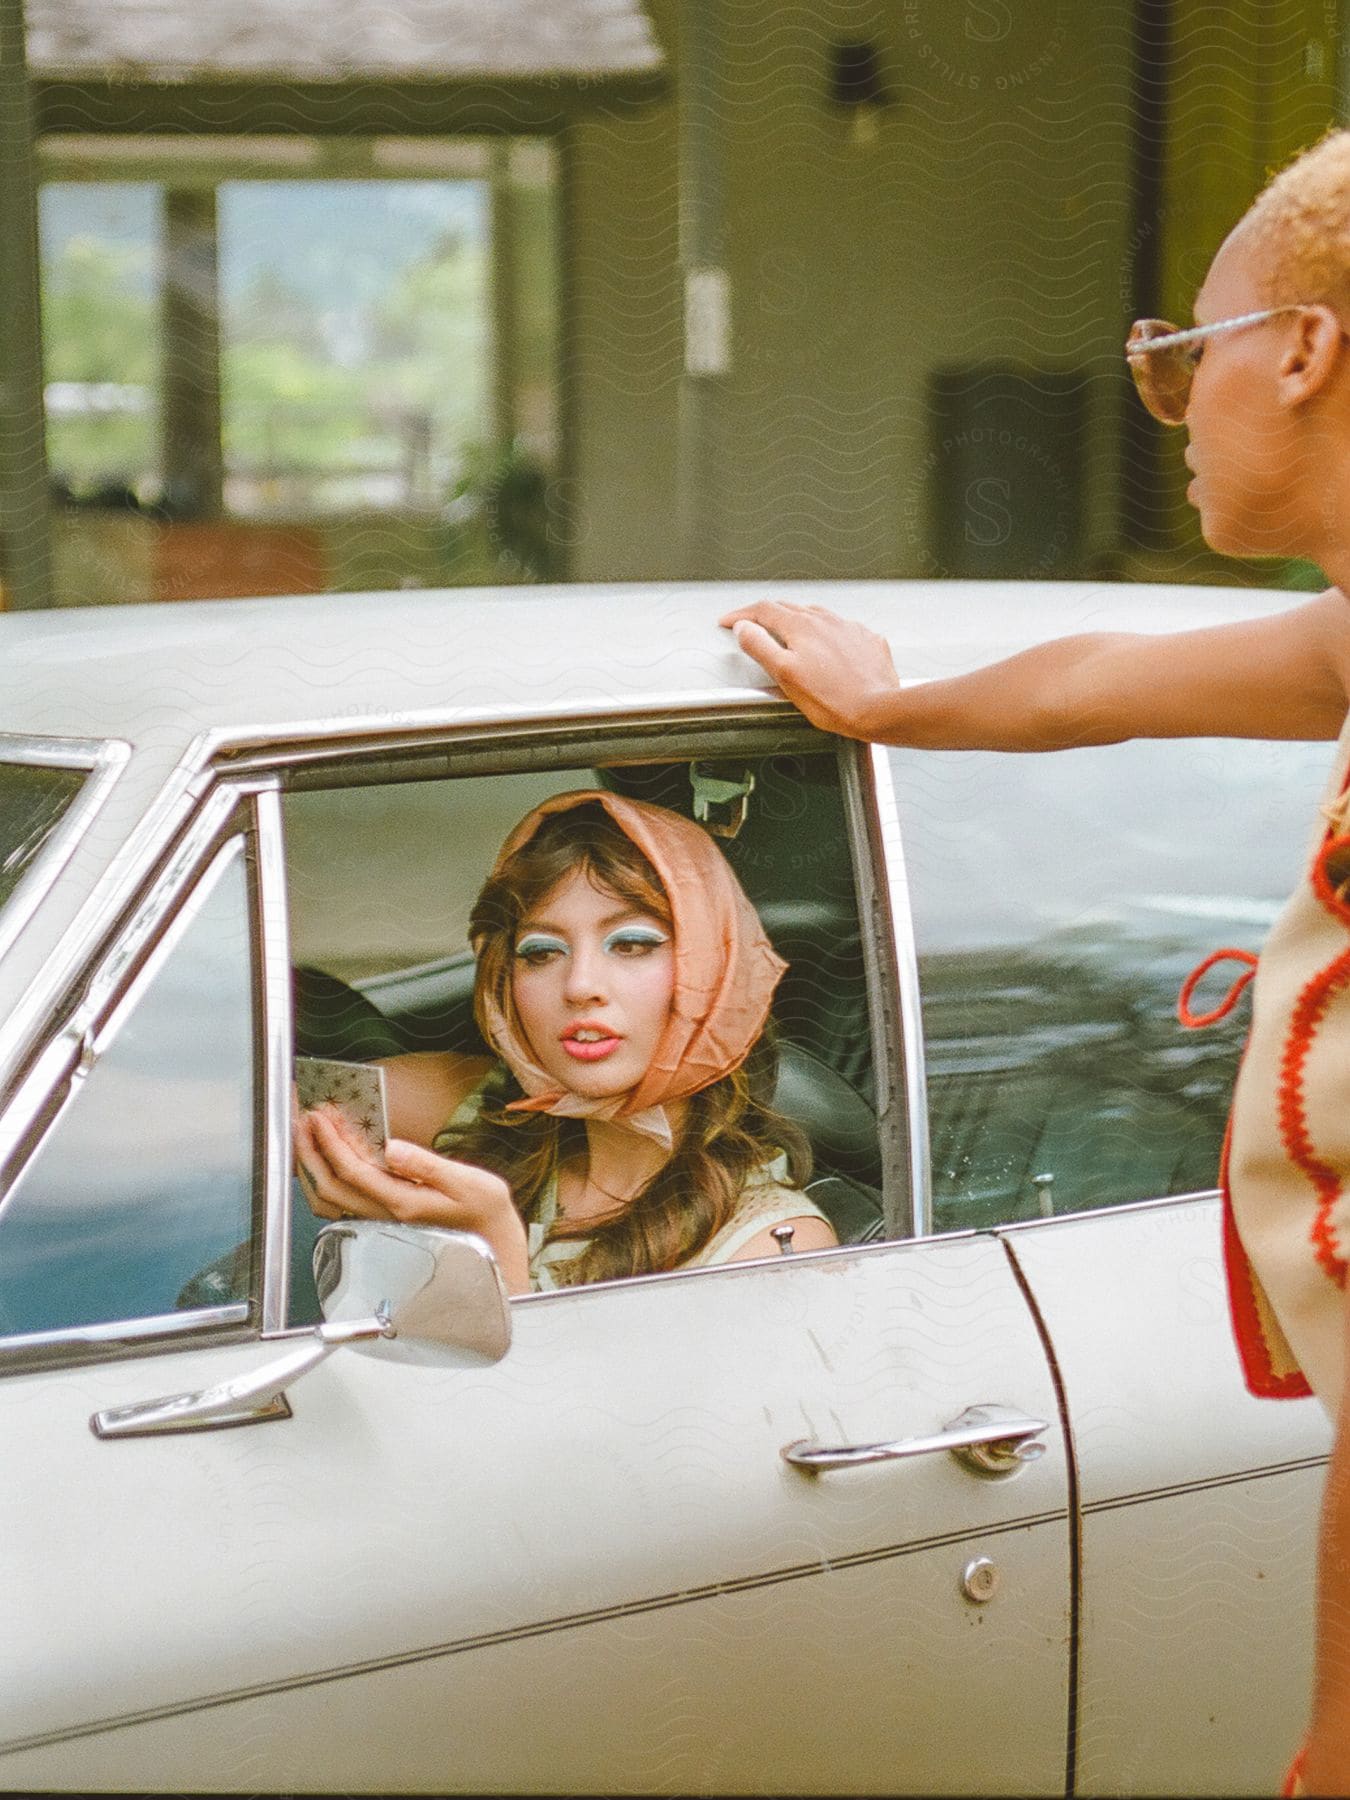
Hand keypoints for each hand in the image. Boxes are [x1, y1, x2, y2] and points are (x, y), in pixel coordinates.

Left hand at [295, 1106, 528, 1286]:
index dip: (331, 1143)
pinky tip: (328, 1158)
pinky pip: (342, 1201)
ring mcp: (382, 1218)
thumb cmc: (485, 1211)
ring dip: (313, 1166)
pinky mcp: (385, 1216)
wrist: (494, 1242)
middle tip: (303, 1118)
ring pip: (330, 1199)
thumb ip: (427, 1166)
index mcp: (403, 1203)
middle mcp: (386, 1214)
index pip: (353, 1172)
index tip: (321, 1115)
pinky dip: (327, 1177)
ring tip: (307, 1136)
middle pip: (331, 1186)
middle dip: (311, 1151)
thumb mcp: (468, 1182)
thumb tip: (391, 1147)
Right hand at [719, 599, 902, 739]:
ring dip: (796, 620)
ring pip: (816, 616)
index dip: (742, 615)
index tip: (729, 622)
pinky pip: (840, 629)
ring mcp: (848, 628)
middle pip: (789, 608)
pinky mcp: (866, 640)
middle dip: (766, 615)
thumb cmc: (834, 700)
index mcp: (802, 626)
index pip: (763, 610)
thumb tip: (743, 628)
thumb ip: (760, 647)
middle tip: (753, 626)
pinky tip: (825, 647)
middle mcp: (826, 621)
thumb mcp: (785, 675)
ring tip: (787, 633)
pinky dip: (826, 633)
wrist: (879, 709)